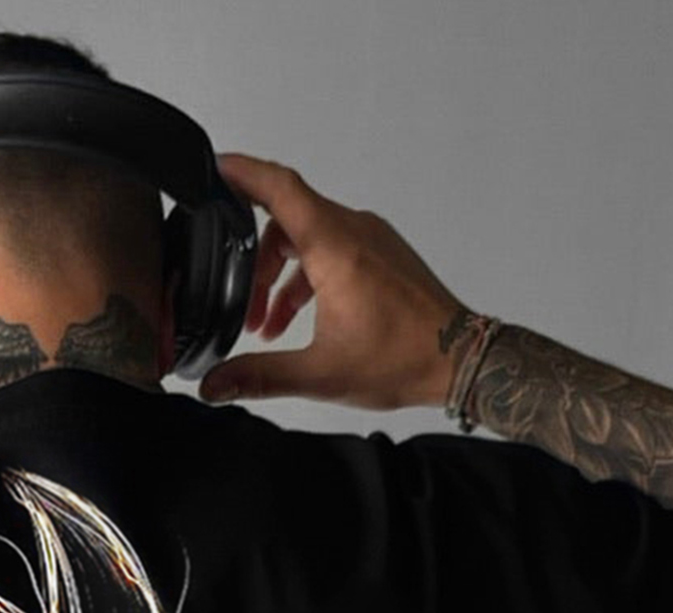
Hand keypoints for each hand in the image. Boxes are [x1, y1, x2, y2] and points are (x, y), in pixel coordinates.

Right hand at [200, 152, 472, 413]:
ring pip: (308, 236)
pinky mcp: (381, 252)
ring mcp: (371, 238)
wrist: (459, 359)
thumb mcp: (321, 374)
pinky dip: (308, 276)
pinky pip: (332, 247)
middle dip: (255, 261)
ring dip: (281, 274)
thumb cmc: (404, 358)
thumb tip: (214, 384)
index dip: (241, 173)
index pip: (279, 187)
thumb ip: (260, 376)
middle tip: (243, 307)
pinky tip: (302, 318)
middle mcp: (354, 231)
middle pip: (286, 220)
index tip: (213, 168)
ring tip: (270, 325)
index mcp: (335, 248)